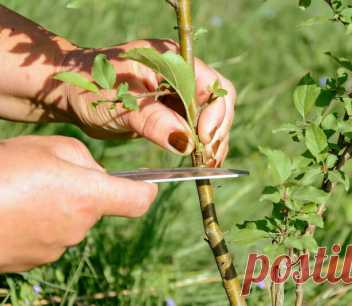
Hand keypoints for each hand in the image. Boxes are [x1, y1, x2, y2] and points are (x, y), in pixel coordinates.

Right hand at [0, 135, 156, 271]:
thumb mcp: (48, 147)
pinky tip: (15, 208)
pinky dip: (41, 222)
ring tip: (25, 190)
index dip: (145, 191)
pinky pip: (49, 236)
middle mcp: (79, 227)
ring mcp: (55, 248)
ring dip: (59, 206)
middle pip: (98, 206)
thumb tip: (96, 175)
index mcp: (89, 197)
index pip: (138, 201)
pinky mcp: (34, 261)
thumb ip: (84, 160)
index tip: (143, 184)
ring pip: (71, 221)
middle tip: (51, 174)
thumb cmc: (2, 171)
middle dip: (84, 190)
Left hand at [61, 40, 235, 166]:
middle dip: (217, 130)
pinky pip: (197, 128)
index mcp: (173, 60)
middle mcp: (182, 75)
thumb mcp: (121, 104)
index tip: (203, 139)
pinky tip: (200, 161)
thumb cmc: (90, 88)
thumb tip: (186, 143)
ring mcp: (180, 94)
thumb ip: (153, 121)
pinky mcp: (174, 112)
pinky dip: (202, 145)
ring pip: (211, 118)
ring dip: (213, 141)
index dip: (214, 113)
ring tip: (208, 163)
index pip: (212, 85)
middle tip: (208, 157)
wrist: (72, 94)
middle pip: (218, 102)